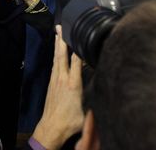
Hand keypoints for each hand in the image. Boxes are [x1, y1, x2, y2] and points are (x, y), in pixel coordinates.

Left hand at [32, 25, 83, 149]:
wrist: (51, 127)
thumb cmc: (70, 122)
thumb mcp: (87, 111)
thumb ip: (94, 98)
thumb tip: (104, 89)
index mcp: (73, 84)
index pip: (76, 62)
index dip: (78, 49)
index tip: (79, 36)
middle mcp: (63, 79)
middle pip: (62, 55)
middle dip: (61, 40)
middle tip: (60, 27)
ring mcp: (56, 80)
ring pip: (56, 58)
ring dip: (57, 45)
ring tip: (57, 33)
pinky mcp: (52, 83)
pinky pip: (54, 64)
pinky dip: (55, 55)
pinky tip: (56, 51)